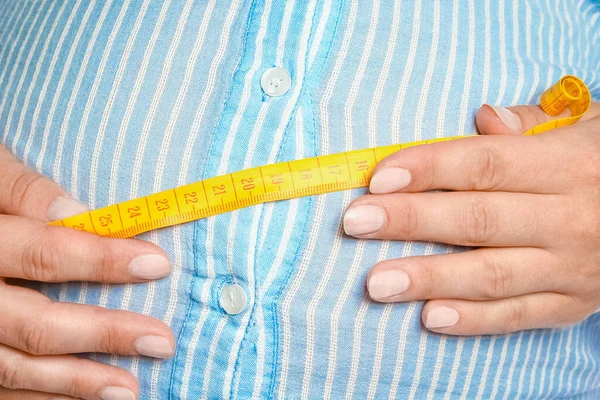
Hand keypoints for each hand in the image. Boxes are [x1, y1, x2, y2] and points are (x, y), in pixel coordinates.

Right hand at [0, 146, 173, 399]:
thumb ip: (25, 192)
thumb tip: (79, 212)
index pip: (41, 254)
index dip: (101, 261)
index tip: (158, 264)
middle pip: (34, 324)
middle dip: (102, 334)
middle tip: (160, 340)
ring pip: (16, 367)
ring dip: (77, 382)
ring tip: (131, 388)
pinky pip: (3, 388)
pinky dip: (46, 397)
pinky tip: (90, 398)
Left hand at [343, 101, 599, 335]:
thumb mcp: (588, 129)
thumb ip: (534, 123)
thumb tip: (482, 118)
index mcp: (570, 166)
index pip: (487, 164)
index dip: (430, 167)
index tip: (379, 176)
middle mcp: (571, 219)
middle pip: (479, 219)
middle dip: (412, 220)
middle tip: (356, 224)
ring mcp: (573, 268)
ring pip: (492, 274)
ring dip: (430, 278)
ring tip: (377, 283)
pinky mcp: (572, 305)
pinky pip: (519, 316)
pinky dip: (474, 319)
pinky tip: (430, 317)